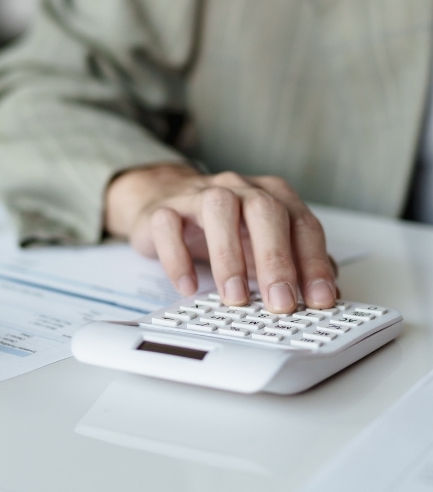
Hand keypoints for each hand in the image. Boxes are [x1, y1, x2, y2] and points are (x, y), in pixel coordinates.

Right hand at [104, 163, 337, 313]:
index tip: (319, 300)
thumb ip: (296, 261)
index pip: (302, 224)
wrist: (165, 198)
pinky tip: (188, 287)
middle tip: (280, 302)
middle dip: (276, 258)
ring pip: (218, 208)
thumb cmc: (223, 225)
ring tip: (235, 297)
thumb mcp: (263, 242)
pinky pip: (169, 226)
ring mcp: (199, 194)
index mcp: (271, 195)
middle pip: (264, 209)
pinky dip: (178, 258)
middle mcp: (239, 188)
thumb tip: (328, 292)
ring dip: (229, 256)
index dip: (313, 262)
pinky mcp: (164, 209)